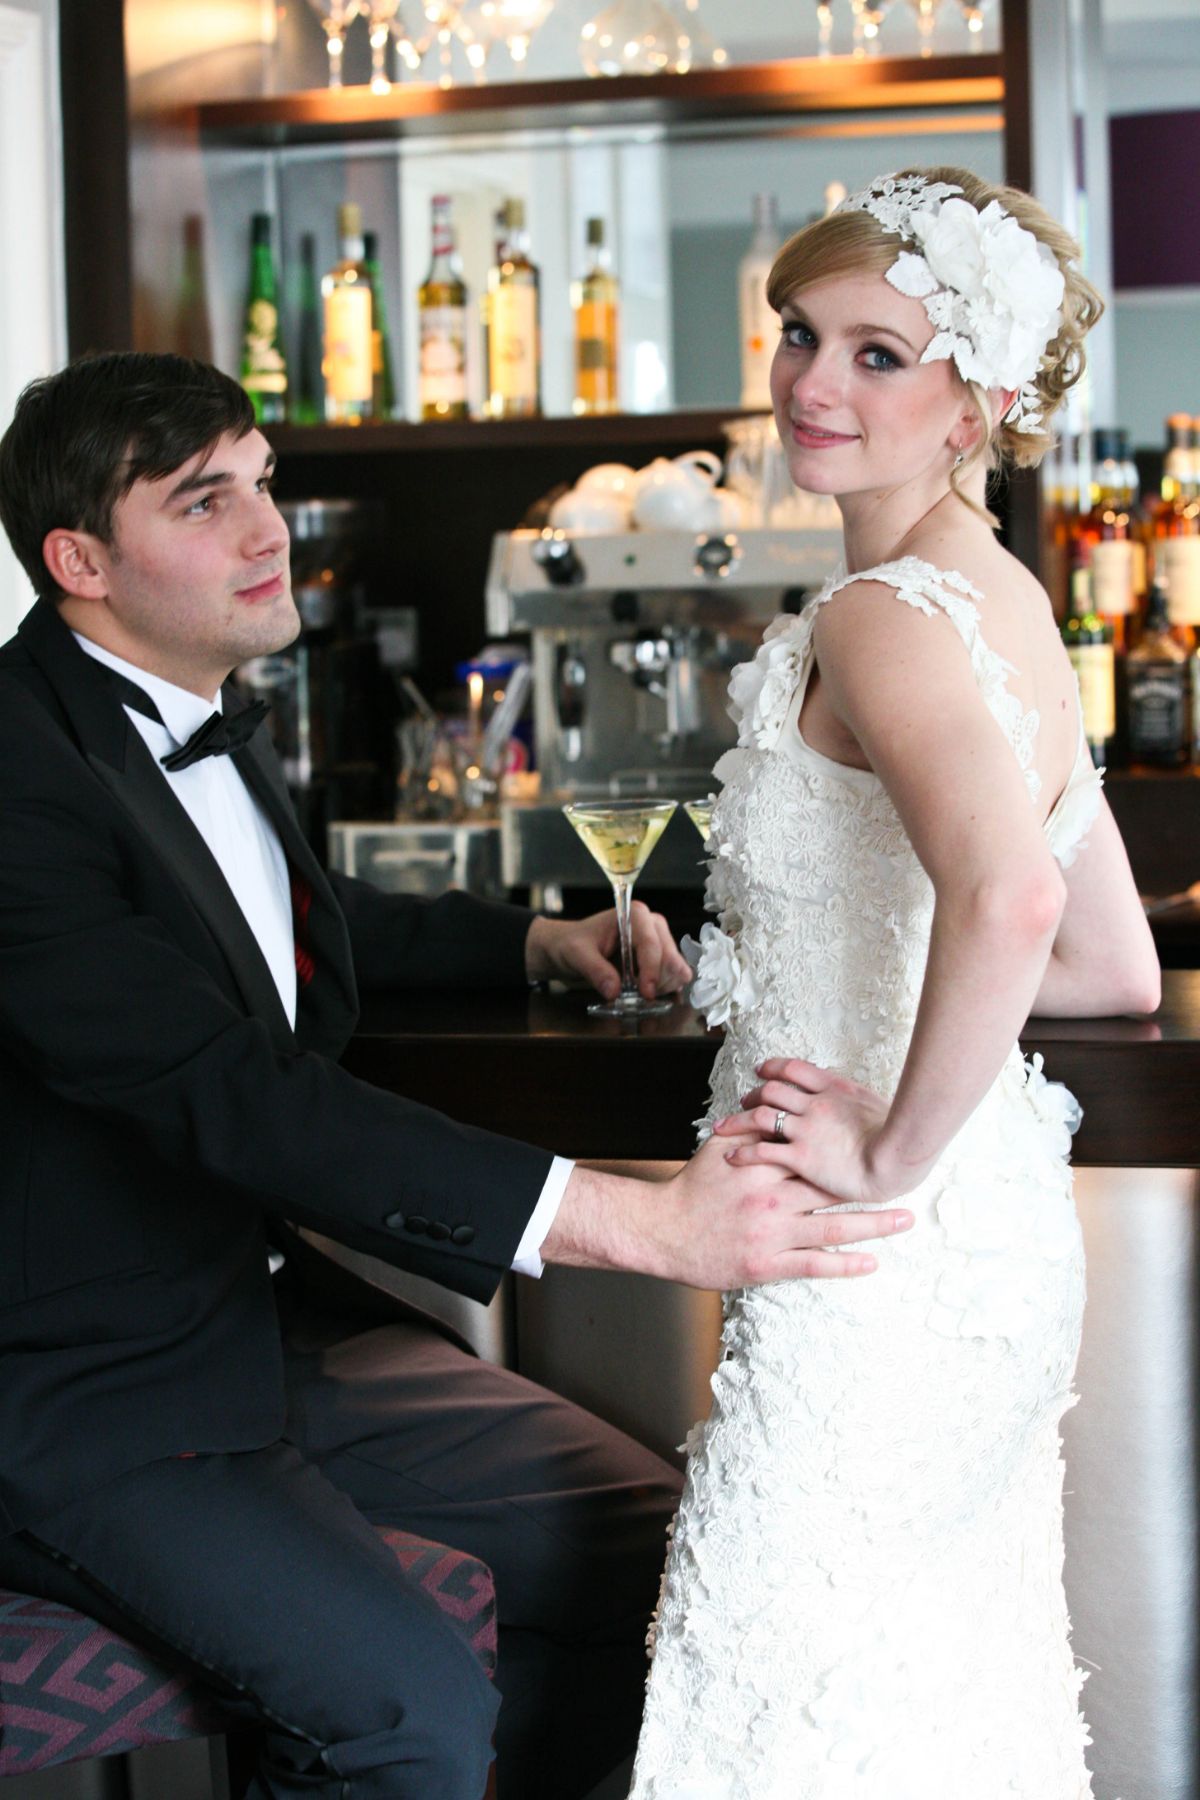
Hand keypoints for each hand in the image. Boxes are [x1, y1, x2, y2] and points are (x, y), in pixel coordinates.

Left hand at [525, 904, 691, 1002]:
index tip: (646, 993)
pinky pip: (673, 977)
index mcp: (634, 915)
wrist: (567, 947)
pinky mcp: (659, 959)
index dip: (651, 970)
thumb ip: (595, 970)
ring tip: (635, 993)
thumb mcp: (577, 954)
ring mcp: (658, 942)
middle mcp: (651, 925)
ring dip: (661, 987)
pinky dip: (663, 990)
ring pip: (676, 969)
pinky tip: (644, 993)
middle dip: (658, 981)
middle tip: (638, 997)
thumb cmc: (571, 943)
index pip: (651, 943)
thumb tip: (614, 990)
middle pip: (670, 957)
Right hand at [541, 1134, 913, 1285]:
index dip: (851, 1150)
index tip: (883, 1146)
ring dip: (873, 1225)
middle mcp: (773, 1199)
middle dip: (873, 1186)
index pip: (816, 1155)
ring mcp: (773, 1234)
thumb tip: (779, 1108)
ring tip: (904, 1221)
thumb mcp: (720, 1152)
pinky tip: (871, 1261)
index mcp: (765, 1168)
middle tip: (909, 1180)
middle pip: (834, 1190)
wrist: (663, 1232)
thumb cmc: (693, 1190)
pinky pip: (814, 1265)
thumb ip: (753, 1132)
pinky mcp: (767, 1265)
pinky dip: (844, 1264)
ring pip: (833, 1229)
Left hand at [712, 1058, 927, 1206]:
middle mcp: (814, 1104)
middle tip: (743, 1101)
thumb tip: (851, 1099)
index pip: (794, 1069)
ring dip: (738, 1120)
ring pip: (760, 1117)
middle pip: (771, 1091)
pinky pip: (762, 1151)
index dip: (773, 1068)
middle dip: (753, 1095)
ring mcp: (805, 1129)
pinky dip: (743, 1153)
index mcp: (834, 1089)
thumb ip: (855, 1099)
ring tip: (724, 1126)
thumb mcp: (876, 1103)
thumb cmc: (895, 1135)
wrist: (895, 1157)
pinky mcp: (800, 1156)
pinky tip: (731, 1156)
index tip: (762, 1071)